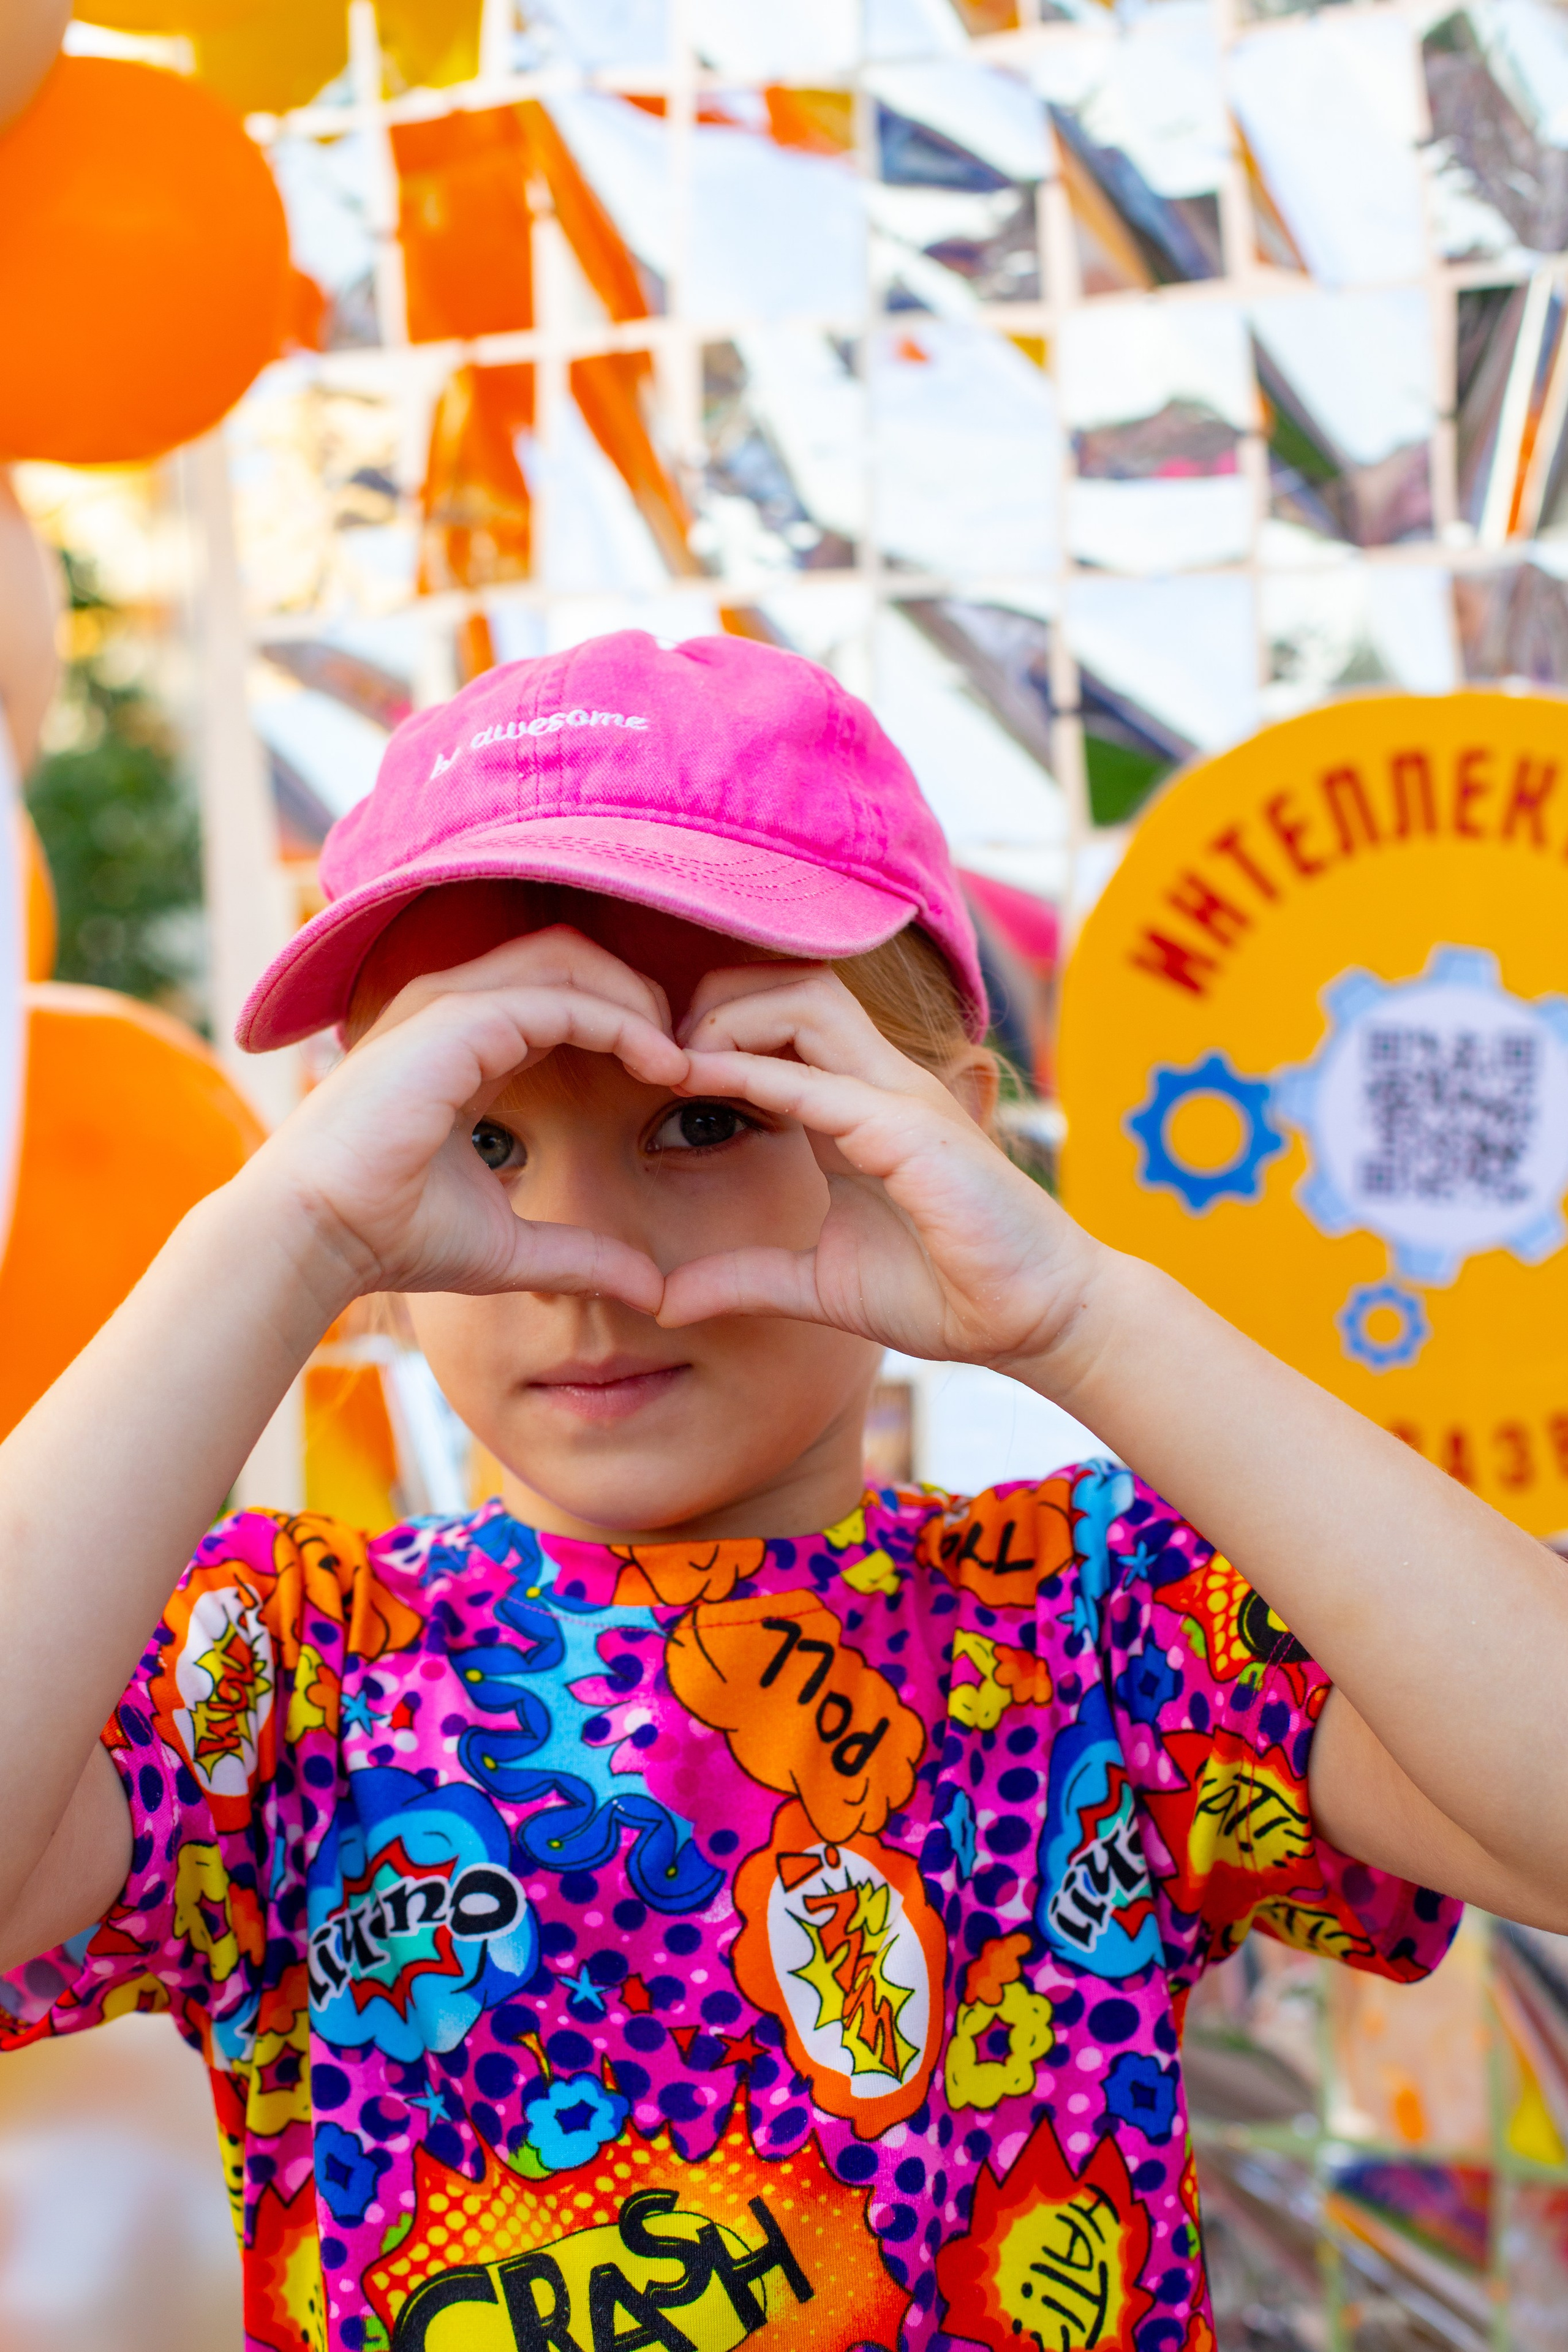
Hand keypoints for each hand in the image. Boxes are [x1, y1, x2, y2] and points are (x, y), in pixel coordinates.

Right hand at [243, 929, 687, 1310]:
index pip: (565, 995)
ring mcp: (452, 1005)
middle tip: (695, 1055)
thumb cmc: (391, 1236)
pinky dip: (622, 1023)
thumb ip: (580, 1256)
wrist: (317, 1237)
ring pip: (573, 960)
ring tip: (683, 1057)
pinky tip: (661, 1064)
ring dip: (640, 1000)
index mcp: (467, 1044)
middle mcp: (457, 1008)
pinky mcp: (456, 1021)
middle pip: (574, 958)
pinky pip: (562, 999)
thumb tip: (651, 1292)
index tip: (680, 1078)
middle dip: (643, 995)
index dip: (629, 1023)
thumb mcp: (510, 1247)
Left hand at [656, 966, 1095, 1370]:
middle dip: (713, 998)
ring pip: (807, 998)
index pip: (779, 1020)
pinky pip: (820, 1080)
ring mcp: (898, 1096)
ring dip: (730, 1017)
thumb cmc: (945, 1292)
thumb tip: (666, 1302)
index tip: (649, 1071)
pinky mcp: (911, 1130)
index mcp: (852, 1106)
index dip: (710, 1029)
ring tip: (677, 1062)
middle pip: (789, 982)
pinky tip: (701, 1081)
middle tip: (656, 1054)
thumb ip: (744, 1279)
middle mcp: (876, 1083)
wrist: (1034, 1320)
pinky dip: (754, 1073)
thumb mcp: (817, 1284)